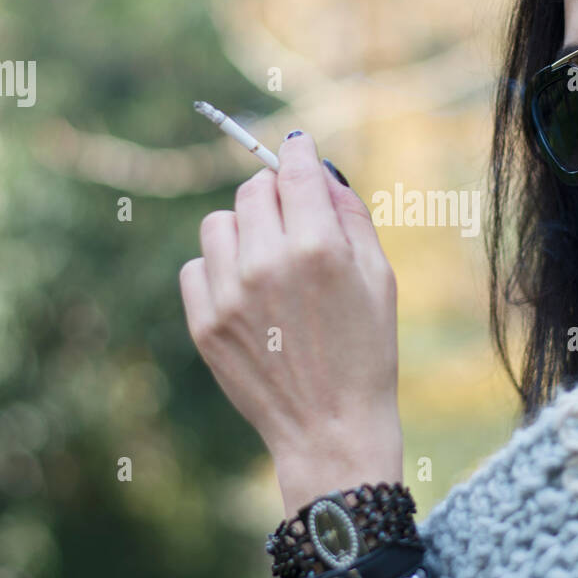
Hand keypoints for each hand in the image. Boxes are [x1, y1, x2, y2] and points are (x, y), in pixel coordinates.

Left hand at [179, 132, 402, 515]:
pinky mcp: (205, 323)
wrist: (331, 429)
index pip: (294, 168)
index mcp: (319, 247)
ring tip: (269, 262)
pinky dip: (220, 270)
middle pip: (252, 189)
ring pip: (219, 223)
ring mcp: (230, 294)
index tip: (298, 149)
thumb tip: (319, 169)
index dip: (298, 153)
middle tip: (294, 221)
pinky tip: (248, 294)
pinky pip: (197, 265)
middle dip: (274, 196)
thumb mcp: (380, 278)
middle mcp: (268, 263)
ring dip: (244, 231)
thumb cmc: (367, 351)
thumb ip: (350, 215)